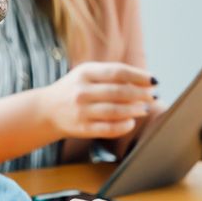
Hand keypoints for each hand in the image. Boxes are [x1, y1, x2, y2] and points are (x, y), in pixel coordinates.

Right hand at [41, 62, 155, 139]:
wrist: (46, 110)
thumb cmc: (75, 89)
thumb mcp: (87, 74)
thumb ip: (112, 74)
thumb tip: (144, 81)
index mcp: (86, 72)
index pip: (118, 72)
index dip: (139, 76)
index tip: (155, 80)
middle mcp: (82, 91)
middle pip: (119, 92)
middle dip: (141, 94)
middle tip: (154, 95)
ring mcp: (82, 110)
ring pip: (115, 111)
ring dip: (135, 110)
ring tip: (145, 109)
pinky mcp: (82, 128)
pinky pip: (108, 128)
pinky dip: (123, 126)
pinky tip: (132, 122)